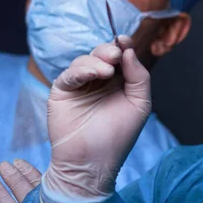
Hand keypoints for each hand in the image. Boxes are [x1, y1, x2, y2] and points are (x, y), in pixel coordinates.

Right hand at [44, 35, 150, 199]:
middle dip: (109, 50)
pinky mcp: (62, 92)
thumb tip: (129, 50)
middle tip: (115, 55)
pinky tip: (94, 74)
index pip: (120, 56)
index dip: (122, 45)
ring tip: (107, 73)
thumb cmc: (119, 136)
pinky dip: (81, 70)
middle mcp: (99, 81)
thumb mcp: (139, 104)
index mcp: (119, 82)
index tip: (125, 40)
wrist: (93, 162)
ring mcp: (80, 85)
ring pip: (85, 60)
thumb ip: (139, 76)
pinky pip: (69, 74)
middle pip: (101, 53)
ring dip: (97, 61)